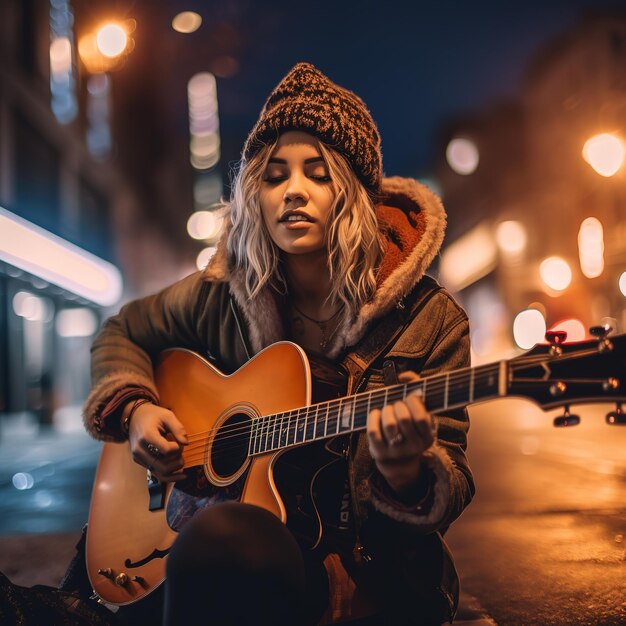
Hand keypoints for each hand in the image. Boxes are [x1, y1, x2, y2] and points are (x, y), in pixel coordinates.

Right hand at [127, 402, 188, 481]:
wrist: (134, 417)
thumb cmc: (153, 415)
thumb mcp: (167, 415)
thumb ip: (178, 428)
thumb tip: (186, 443)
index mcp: (147, 436)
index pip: (167, 450)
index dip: (177, 448)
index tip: (178, 441)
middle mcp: (140, 450)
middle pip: (163, 466)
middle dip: (178, 461)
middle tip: (181, 451)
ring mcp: (138, 457)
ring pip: (160, 473)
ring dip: (174, 469)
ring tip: (181, 459)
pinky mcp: (140, 462)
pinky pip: (156, 473)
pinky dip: (170, 476)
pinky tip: (181, 475)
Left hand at [367, 371, 435, 496]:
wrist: (400, 460)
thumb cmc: (410, 426)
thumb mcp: (420, 412)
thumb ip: (416, 387)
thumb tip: (403, 376)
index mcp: (428, 437)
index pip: (421, 418)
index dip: (413, 402)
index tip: (409, 397)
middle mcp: (414, 447)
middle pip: (404, 419)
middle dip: (398, 406)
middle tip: (396, 405)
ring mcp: (396, 451)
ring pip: (389, 424)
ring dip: (386, 410)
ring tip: (387, 409)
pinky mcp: (380, 453)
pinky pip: (373, 431)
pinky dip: (372, 417)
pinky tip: (376, 413)